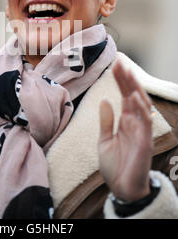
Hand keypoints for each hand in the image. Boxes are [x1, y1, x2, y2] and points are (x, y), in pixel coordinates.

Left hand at [98, 60, 152, 200]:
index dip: (119, 80)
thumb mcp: (104, 140)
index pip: (123, 95)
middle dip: (126, 79)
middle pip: (132, 95)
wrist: (120, 188)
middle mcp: (134, 122)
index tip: (114, 65)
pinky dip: (140, 109)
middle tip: (119, 61)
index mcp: (125, 121)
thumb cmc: (114, 165)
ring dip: (133, 88)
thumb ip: (106, 120)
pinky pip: (144, 123)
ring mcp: (141, 131)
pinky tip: (133, 96)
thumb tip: (105, 99)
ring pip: (140, 104)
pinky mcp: (144, 142)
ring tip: (126, 72)